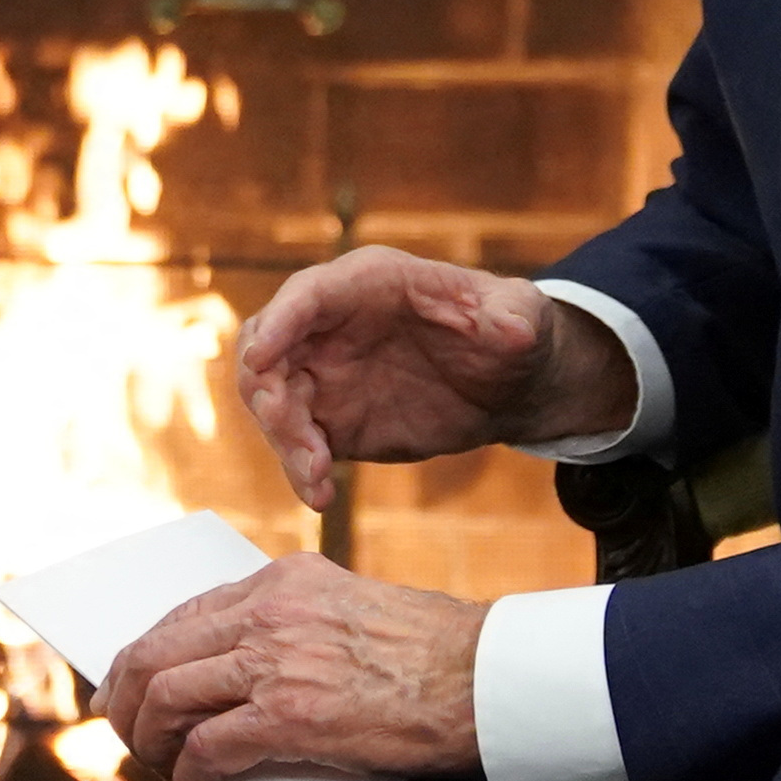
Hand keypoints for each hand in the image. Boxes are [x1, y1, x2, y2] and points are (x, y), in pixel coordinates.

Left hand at [101, 553, 484, 780]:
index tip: (124, 685)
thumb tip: (238, 686)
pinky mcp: (287, 716)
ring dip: (150, 745)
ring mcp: (274, 661)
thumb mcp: (352, 611)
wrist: (485, 682)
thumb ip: (293, 631)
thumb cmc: (432, 656)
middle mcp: (268, 611)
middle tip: (125, 734)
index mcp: (282, 579)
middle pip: (155, 654)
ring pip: (166, 700)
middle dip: (126, 701)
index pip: (183, 614)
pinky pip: (206, 750)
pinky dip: (189, 779)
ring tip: (163, 772)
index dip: (141, 656)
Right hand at [235, 247, 636, 508]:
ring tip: (316, 475)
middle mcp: (331, 325)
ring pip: (271, 400)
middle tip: (292, 434)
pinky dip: (300, 470)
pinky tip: (321, 497)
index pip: (308, 294)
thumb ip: (512, 318)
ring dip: (283, 439)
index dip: (279, 322)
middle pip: (267, 347)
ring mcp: (325, 373)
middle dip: (267, 390)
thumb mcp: (520, 317)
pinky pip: (297, 443)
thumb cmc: (508, 331)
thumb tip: (511, 328)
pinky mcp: (332, 420)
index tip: (261, 359)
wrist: (508, 385)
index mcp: (369, 283)